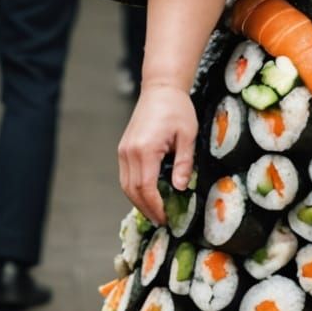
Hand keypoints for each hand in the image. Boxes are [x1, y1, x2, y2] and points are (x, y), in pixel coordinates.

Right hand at [119, 82, 196, 225]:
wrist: (160, 89)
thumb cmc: (177, 109)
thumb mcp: (188, 136)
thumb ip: (184, 163)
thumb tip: (180, 187)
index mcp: (145, 150)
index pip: (146, 188)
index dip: (155, 206)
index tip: (166, 218)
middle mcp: (129, 152)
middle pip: (132, 190)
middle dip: (146, 208)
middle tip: (162, 221)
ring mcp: (123, 150)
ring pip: (126, 185)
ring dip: (139, 201)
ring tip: (155, 212)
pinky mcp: (123, 148)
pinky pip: (126, 175)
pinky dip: (135, 189)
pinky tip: (148, 195)